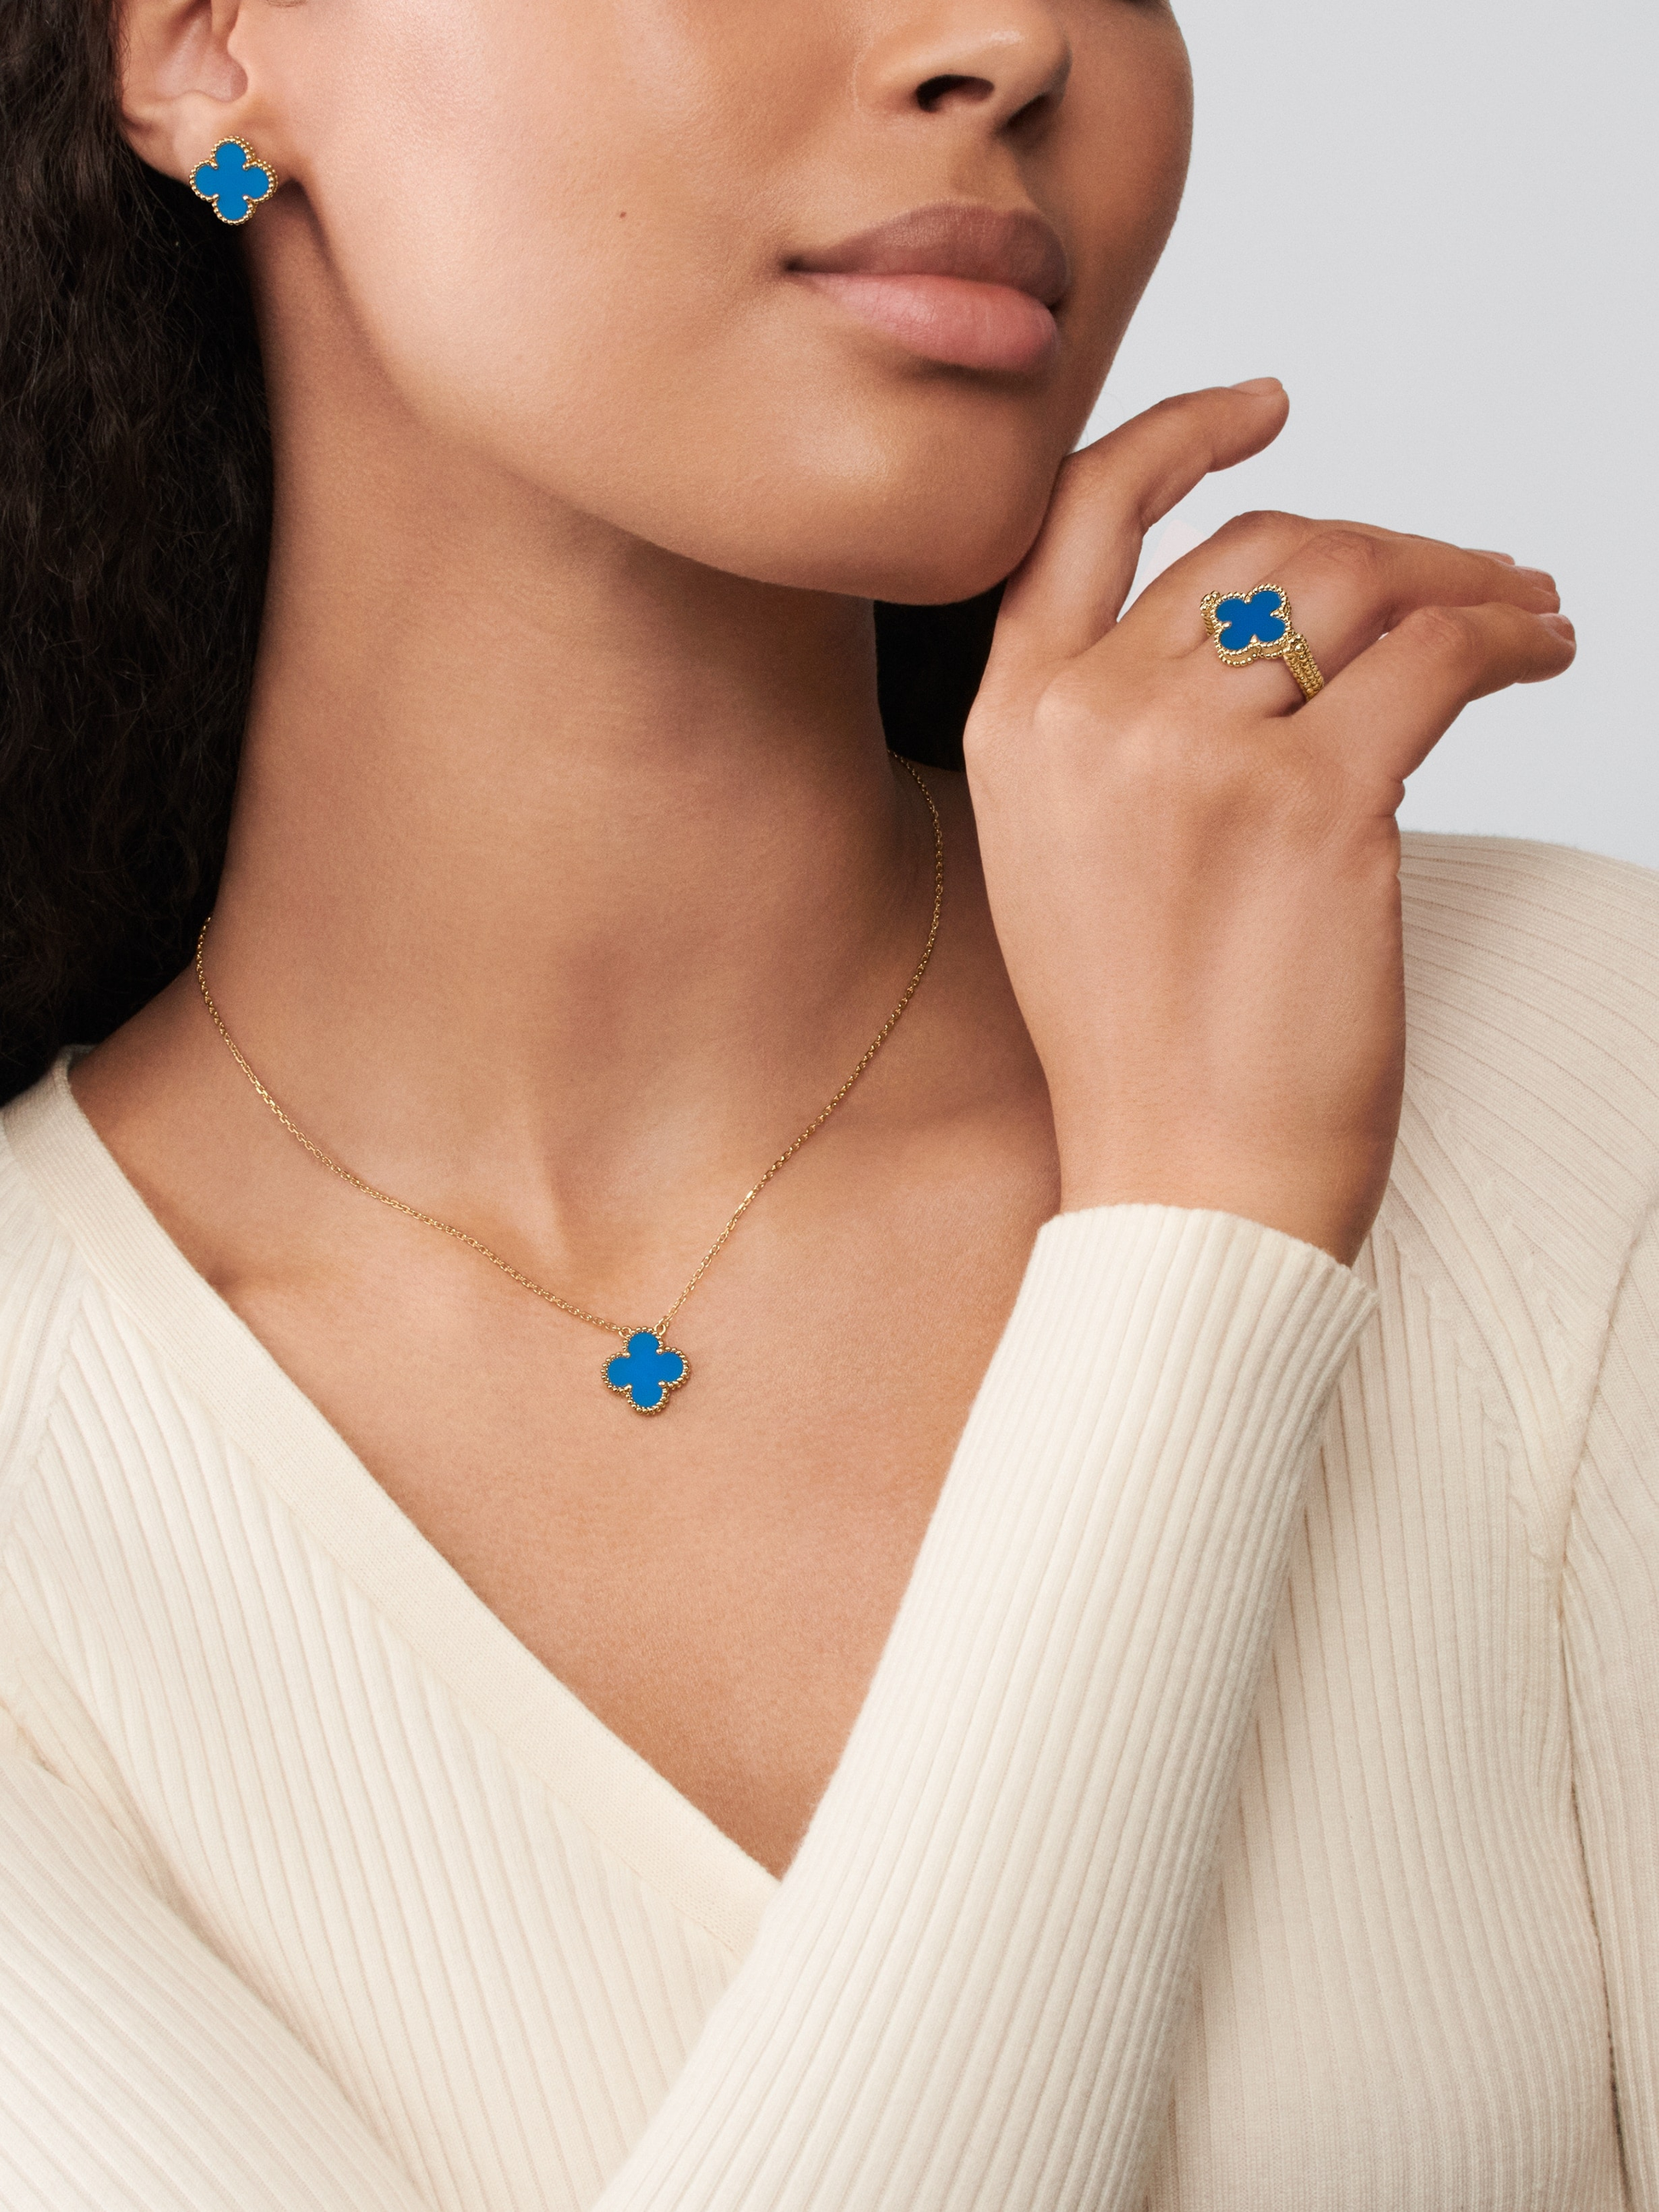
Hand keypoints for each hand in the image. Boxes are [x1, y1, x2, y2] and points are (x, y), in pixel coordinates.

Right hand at [965, 383, 1575, 1263]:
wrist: (1185, 1183)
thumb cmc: (1147, 1041)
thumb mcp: (1070, 861)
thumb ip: (1120, 732)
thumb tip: (1262, 634)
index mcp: (1014, 724)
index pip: (1083, 516)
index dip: (1182, 437)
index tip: (1270, 408)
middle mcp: (1091, 717)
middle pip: (1261, 550)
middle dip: (1385, 546)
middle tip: (1467, 577)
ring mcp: (1196, 756)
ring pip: (1357, 585)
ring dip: (1465, 581)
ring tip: (1526, 613)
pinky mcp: (1313, 806)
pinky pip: (1437, 661)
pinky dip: (1510, 639)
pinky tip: (1542, 654)